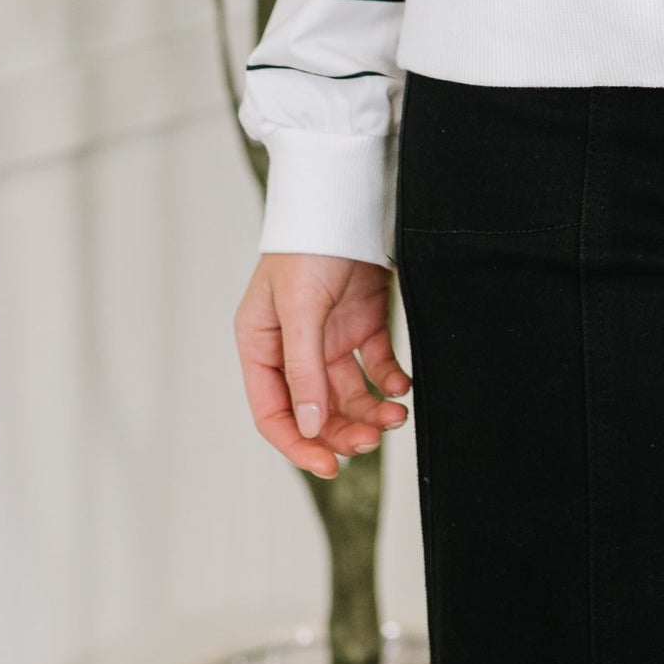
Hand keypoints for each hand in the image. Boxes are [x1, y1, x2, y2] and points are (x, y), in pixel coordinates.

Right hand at [234, 253, 411, 480]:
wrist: (350, 196)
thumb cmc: (309, 245)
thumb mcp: (299, 308)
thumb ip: (303, 369)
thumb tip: (310, 428)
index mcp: (260, 344)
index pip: (273, 412)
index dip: (298, 444)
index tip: (329, 467)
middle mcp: (292, 347)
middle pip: (315, 409)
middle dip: (343, 430)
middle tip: (374, 439)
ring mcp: (328, 336)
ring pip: (347, 393)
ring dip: (370, 410)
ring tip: (397, 415)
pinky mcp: (362, 323)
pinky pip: (375, 366)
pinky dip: (389, 381)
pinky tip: (402, 386)